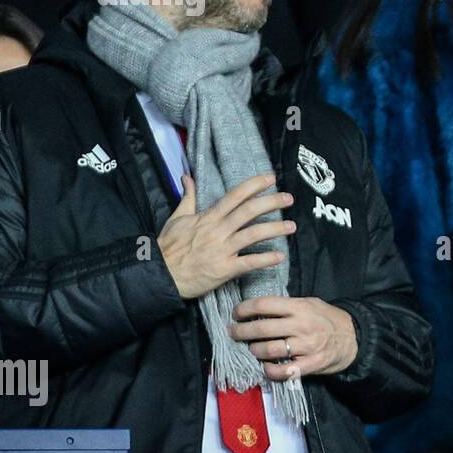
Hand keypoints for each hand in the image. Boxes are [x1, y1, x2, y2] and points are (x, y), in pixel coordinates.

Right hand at [158, 173, 293, 298]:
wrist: (160, 274)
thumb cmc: (169, 247)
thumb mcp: (177, 218)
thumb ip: (188, 197)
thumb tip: (188, 177)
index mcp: (208, 217)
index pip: (235, 196)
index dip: (254, 185)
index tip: (271, 178)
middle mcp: (218, 230)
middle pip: (249, 211)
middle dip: (271, 202)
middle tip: (289, 198)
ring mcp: (222, 249)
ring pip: (253, 234)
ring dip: (275, 229)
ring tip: (292, 226)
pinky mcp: (224, 269)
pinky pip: (249, 262)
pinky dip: (265, 259)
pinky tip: (280, 256)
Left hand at [229, 296, 358, 378]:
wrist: (353, 337)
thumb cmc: (328, 318)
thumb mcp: (311, 303)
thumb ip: (288, 305)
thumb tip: (260, 307)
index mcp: (300, 307)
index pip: (264, 305)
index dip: (244, 309)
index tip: (236, 313)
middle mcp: (301, 325)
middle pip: (261, 329)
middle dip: (241, 331)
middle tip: (233, 332)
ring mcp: (305, 346)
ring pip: (268, 350)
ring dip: (254, 350)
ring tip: (251, 348)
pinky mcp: (310, 364)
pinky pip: (282, 371)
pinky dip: (269, 371)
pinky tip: (265, 367)